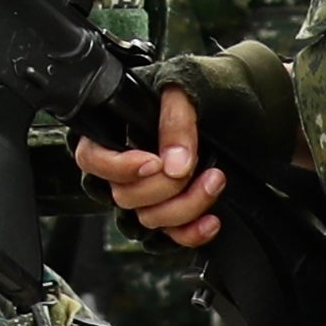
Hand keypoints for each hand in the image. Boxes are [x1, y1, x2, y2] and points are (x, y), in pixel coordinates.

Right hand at [76, 83, 225, 251]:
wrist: (235, 101)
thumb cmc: (198, 88)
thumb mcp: (184, 88)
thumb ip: (175, 121)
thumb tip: (174, 166)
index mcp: (112, 130)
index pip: (91, 159)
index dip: (118, 168)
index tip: (153, 163)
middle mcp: (125, 167)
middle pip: (123, 196)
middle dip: (163, 187)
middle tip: (193, 167)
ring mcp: (147, 193)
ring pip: (147, 220)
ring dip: (184, 207)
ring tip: (214, 180)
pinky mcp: (172, 212)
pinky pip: (170, 237)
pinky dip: (191, 234)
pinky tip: (211, 220)